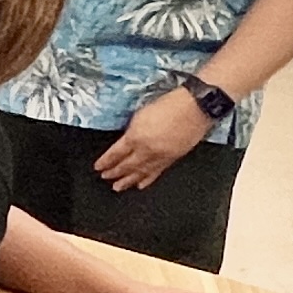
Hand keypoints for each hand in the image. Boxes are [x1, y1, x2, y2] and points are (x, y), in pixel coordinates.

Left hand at [94, 88, 213, 189]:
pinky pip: (156, 173)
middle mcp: (146, 150)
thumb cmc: (169, 105)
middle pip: (127, 165)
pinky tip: (141, 185)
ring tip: (118, 187)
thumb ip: (132, 130)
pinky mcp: (172, 159)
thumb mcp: (141, 114)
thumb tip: (126, 140)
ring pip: (140, 172)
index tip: (98, 167)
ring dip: (128, 181)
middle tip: (105, 178)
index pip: (116, 153)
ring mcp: (160, 156)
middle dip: (114, 173)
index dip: (106, 161)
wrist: (194, 108)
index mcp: (136, 136)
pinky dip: (147, 180)